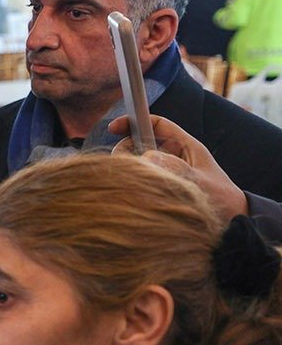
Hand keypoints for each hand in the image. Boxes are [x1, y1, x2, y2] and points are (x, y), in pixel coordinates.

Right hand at [111, 114, 247, 218]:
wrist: (230, 223)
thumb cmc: (221, 201)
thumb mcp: (199, 182)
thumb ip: (174, 168)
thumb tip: (146, 157)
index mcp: (186, 146)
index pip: (156, 124)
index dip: (134, 121)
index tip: (113, 128)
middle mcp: (175, 156)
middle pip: (141, 143)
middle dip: (127, 150)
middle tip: (122, 166)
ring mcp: (167, 171)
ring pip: (139, 161)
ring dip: (130, 168)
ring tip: (129, 181)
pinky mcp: (161, 186)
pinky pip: (142, 178)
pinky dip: (133, 181)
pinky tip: (132, 192)